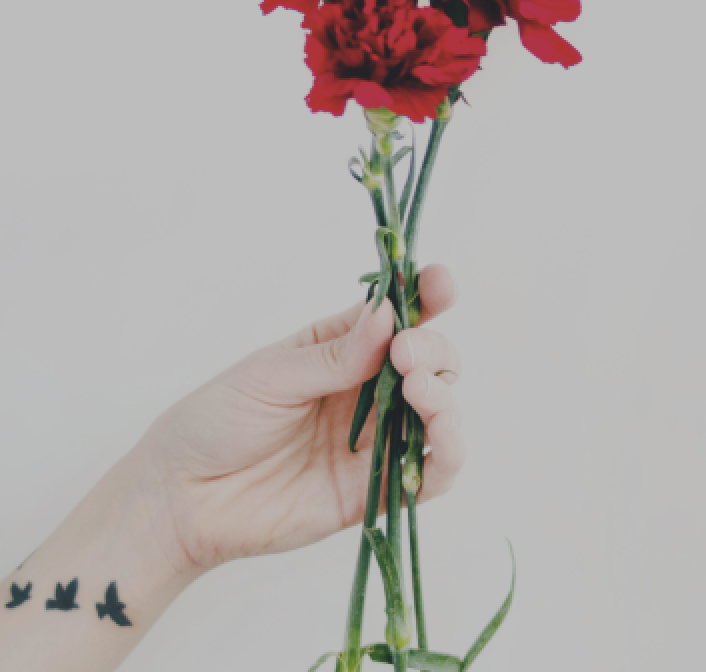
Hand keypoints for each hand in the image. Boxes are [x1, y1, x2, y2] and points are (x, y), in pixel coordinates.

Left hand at [134, 264, 464, 574]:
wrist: (183, 497)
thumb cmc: (217, 421)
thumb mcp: (271, 375)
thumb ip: (335, 356)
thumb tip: (390, 318)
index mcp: (340, 346)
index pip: (397, 315)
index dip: (426, 295)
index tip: (441, 284)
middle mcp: (366, 389)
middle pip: (430, 360)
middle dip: (431, 350)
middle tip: (405, 356)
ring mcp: (374, 439)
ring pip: (440, 413)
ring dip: (445, 398)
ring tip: (419, 391)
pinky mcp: (374, 490)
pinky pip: (430, 474)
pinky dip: (448, 455)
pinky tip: (440, 438)